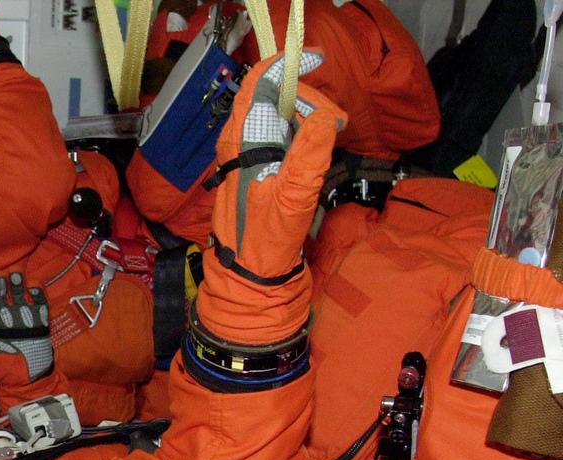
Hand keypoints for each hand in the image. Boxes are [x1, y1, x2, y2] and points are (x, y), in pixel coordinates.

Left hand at [0, 273, 52, 382]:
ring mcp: (21, 319)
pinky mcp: (39, 322)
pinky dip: (36, 292)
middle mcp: (2, 319)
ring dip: (16, 282)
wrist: (28, 382)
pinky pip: (38, 303)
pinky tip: (32, 285)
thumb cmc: (0, 372)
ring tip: (15, 274)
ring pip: (17, 294)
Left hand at [211, 52, 344, 282]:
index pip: (257, 84)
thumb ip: (310, 151)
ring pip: (283, 117)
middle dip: (308, 99)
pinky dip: (306, 138)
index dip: (286, 66)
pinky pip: (286, 140)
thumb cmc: (265, 241)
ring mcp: (251, 158)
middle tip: (336, 123)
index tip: (318, 62)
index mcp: (239, 141)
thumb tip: (325, 117)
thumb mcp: (293, 194)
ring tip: (331, 137)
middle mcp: (240, 144)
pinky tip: (318, 156)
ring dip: (311, 118)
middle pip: (274, 96)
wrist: (251, 281)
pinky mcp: (263, 173)